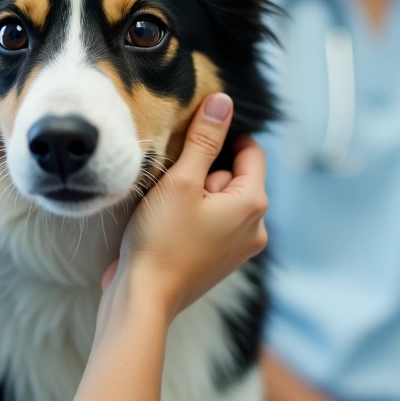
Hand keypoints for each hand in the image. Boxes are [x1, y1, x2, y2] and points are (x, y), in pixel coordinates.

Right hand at [103, 93, 267, 318]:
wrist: (144, 298)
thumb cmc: (161, 239)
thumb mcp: (181, 181)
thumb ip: (204, 139)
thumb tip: (223, 102)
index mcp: (253, 204)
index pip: (251, 151)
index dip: (221, 138)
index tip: (190, 141)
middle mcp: (255, 228)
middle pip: (234, 176)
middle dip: (203, 172)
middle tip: (173, 185)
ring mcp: (239, 248)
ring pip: (220, 200)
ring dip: (195, 194)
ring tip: (167, 207)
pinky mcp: (220, 261)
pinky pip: (212, 223)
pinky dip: (193, 216)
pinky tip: (168, 225)